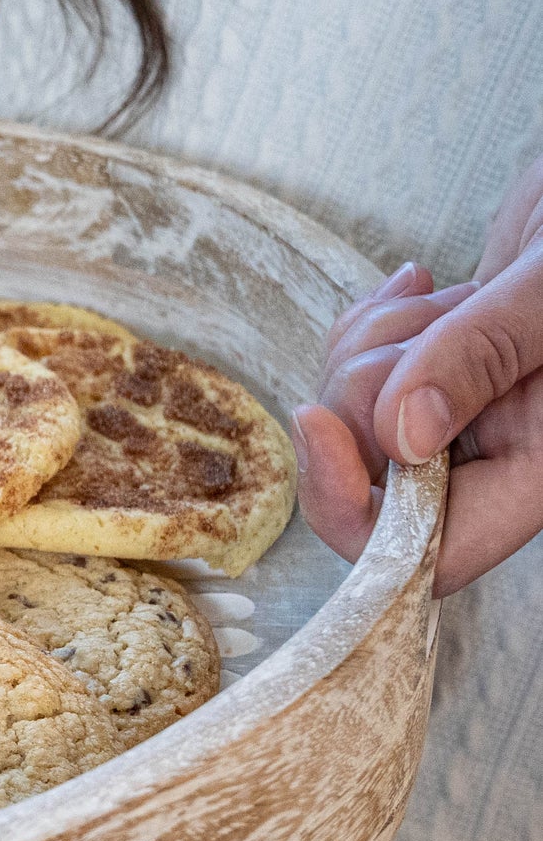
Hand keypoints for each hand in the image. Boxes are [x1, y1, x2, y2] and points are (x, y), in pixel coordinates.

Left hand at [293, 154, 542, 595]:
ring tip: (454, 298)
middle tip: (439, 319)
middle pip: (367, 473)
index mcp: (538, 469)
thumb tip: (401, 438)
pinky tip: (420, 286)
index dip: (352, 511)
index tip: (319, 423)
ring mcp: (463, 416)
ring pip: (350, 415)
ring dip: (376, 343)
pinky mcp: (436, 374)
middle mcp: (496, 457)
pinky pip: (353, 371)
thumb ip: (482, 355)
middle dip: (367, 387)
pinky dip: (369, 326)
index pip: (425, 554)